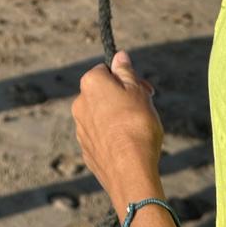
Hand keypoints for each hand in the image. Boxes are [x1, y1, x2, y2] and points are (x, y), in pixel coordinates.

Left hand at [72, 50, 162, 214]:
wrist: (130, 171)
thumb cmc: (136, 125)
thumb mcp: (137, 91)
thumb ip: (126, 71)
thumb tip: (119, 55)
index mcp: (90, 83)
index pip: (106, 70)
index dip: (127, 78)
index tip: (144, 89)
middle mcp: (79, 103)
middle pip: (103, 92)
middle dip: (123, 97)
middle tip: (146, 108)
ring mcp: (81, 129)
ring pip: (102, 115)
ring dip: (117, 117)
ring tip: (139, 129)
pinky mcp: (86, 150)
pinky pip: (101, 137)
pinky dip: (113, 137)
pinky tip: (129, 146)